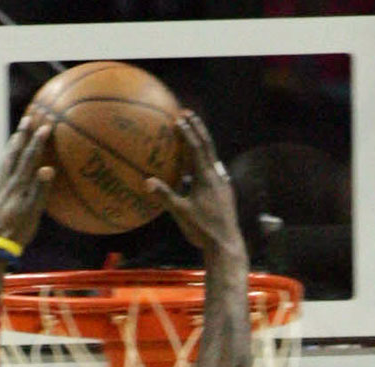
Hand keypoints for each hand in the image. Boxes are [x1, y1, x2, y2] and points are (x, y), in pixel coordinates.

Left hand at [0, 116, 54, 252]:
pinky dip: (7, 159)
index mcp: (18, 186)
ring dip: (12, 145)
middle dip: (22, 135)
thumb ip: (40, 191)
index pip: (29, 158)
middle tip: (27, 119)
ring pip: (6, 160)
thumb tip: (48, 169)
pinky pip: (1, 170)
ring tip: (17, 135)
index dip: (37, 141)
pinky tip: (8, 161)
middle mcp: (6, 183)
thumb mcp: (32, 214)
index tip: (45, 125)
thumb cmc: (17, 232)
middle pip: (13, 153)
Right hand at [146, 112, 243, 258]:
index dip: (188, 132)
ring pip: (213, 157)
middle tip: (190, 114)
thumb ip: (165, 196)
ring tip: (195, 134)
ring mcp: (223, 183)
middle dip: (198, 128)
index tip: (179, 118)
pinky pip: (215, 169)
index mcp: (206, 178)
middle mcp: (217, 176)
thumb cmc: (202, 229)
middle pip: (208, 146)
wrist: (226, 244)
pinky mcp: (226, 192)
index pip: (196, 149)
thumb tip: (147, 181)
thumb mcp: (181, 213)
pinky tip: (203, 165)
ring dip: (204, 143)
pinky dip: (207, 160)